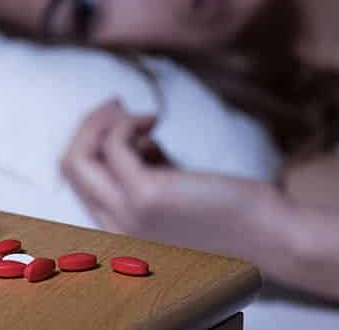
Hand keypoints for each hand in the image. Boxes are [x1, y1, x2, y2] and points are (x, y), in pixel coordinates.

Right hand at [60, 99, 282, 257]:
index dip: (93, 141)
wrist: (268, 233)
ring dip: (103, 121)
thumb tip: (133, 135)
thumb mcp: (176, 186)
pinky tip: (155, 121)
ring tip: (141, 114)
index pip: (78, 181)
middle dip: (89, 125)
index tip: (120, 120)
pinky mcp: (146, 197)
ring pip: (77, 158)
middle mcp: (116, 229)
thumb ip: (148, 167)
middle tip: (117, 105)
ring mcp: (127, 216)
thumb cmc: (227, 207)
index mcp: (120, 230)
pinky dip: (127, 123)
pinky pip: (113, 146)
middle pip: (70, 167)